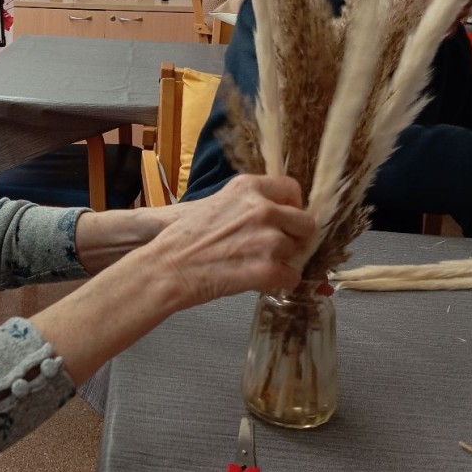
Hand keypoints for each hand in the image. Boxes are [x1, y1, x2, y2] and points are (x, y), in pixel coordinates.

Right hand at [151, 175, 314, 308]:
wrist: (166, 268)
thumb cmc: (182, 239)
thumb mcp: (215, 203)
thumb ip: (247, 204)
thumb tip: (276, 216)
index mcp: (248, 187)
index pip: (292, 189)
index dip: (291, 207)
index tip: (285, 219)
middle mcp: (263, 209)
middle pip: (305, 223)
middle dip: (294, 237)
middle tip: (275, 248)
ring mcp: (268, 240)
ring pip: (298, 253)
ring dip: (283, 262)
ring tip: (255, 266)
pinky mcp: (268, 270)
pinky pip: (292, 278)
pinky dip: (278, 283)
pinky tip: (257, 281)